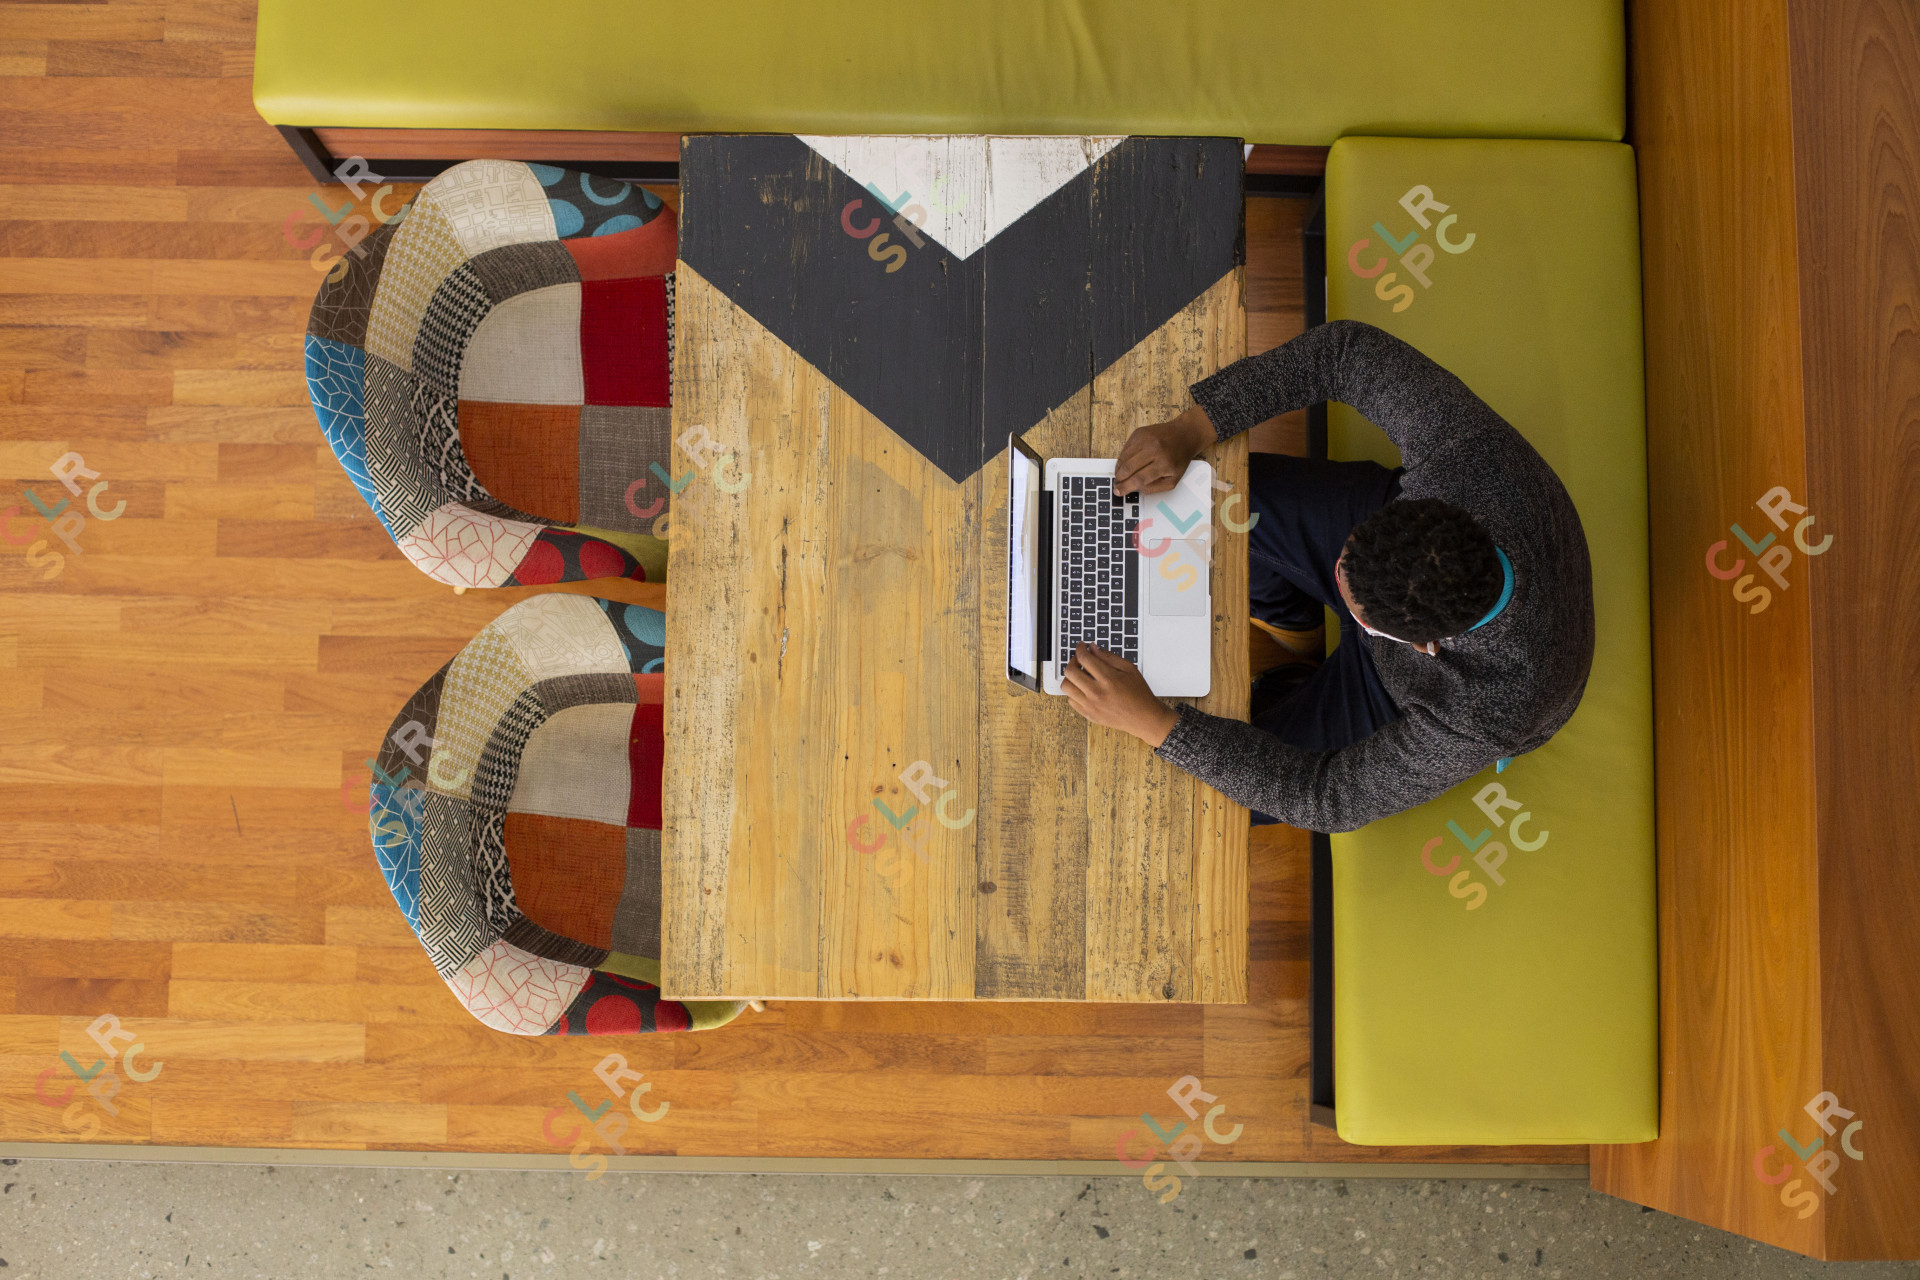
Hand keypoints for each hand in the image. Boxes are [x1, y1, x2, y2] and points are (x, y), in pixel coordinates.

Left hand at [1060, 643, 1179, 746]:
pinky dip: (1074, 691)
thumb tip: (1093, 648)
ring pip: (1066, 686)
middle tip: (1079, 659)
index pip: (1084, 658)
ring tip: (1080, 674)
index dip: (1080, 649)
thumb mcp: (1129, 669)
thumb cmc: (1139, 693)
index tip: (1081, 646)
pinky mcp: (1089, 715)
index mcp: (1109, 679)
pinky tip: (1083, 688)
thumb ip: (1109, 657)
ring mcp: (1091, 705)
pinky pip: (1071, 700)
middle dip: (1072, 661)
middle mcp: (1097, 693)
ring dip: (1070, 677)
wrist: (1144, 718)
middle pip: (1070, 671)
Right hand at [1112, 404, 1214, 496]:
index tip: (1118, 492)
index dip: (1126, 487)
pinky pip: (1125, 449)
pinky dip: (1122, 458)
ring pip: (1124, 458)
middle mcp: (1154, 449)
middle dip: (1119, 479)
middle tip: (1117, 485)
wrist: (1184, 435)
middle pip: (1128, 468)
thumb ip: (1154, 488)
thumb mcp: (1173, 479)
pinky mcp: (1139, 433)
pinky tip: (1125, 464)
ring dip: (1119, 469)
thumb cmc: (1179, 459)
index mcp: (1164, 463)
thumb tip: (1134, 488)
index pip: (1139, 479)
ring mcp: (1145, 439)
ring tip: (1120, 476)